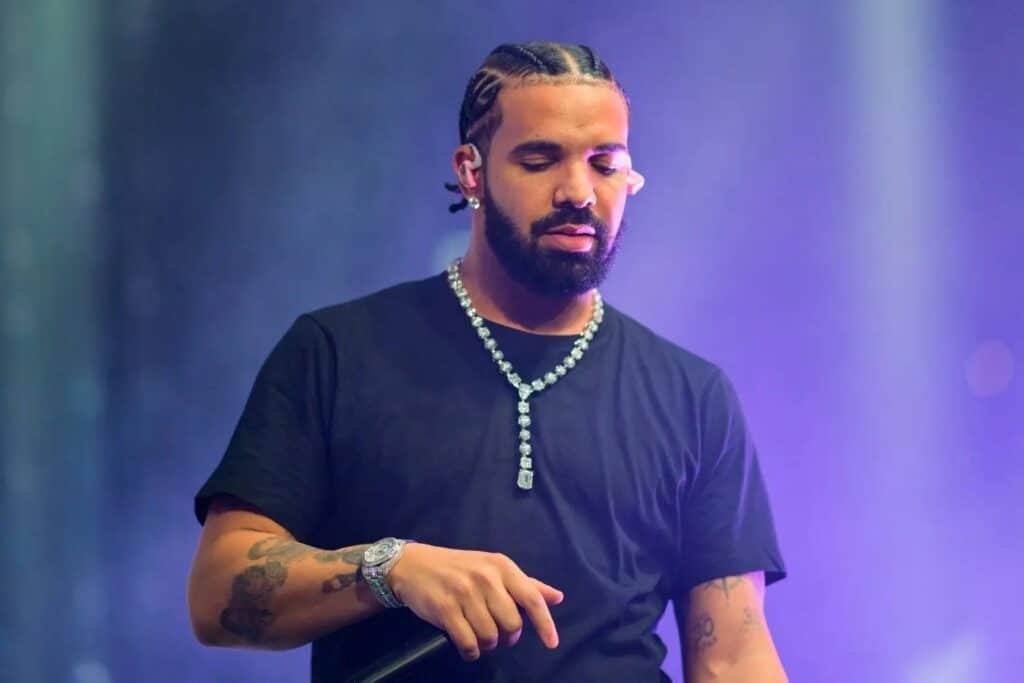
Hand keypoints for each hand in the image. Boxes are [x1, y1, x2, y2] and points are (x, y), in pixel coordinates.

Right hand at [386, 543, 562, 661]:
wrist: (413, 565)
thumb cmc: (459, 568)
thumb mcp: (494, 568)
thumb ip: (526, 584)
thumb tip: (558, 597)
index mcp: (502, 566)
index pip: (531, 598)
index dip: (545, 623)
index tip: (552, 643)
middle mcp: (485, 578)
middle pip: (512, 623)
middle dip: (509, 637)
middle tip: (500, 635)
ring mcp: (464, 593)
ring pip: (490, 636)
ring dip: (488, 644)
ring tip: (481, 637)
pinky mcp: (445, 609)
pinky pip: (468, 643)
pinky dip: (471, 651)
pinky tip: (469, 647)